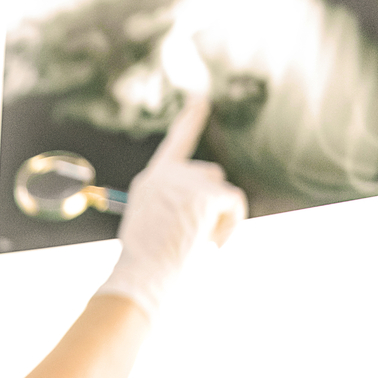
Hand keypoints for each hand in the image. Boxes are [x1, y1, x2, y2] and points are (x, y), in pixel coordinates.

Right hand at [95, 95, 246, 319]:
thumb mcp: (158, 229)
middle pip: (210, 174)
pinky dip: (231, 226)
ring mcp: (183, 181)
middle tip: (204, 241)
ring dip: (222, 220)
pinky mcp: (202, 193)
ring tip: (203, 247)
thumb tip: (217, 200)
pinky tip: (213, 245)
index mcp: (149, 182)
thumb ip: (179, 206)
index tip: (201, 100)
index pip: (175, 144)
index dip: (190, 121)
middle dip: (215, 204)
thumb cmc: (148, 266)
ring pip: (224, 192)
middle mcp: (164, 174)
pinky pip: (235, 203)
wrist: (141, 277)